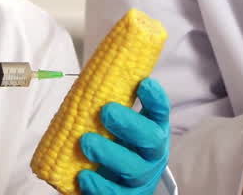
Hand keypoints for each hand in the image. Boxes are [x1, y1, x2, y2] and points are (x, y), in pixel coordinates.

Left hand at [77, 78, 170, 194]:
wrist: (105, 179)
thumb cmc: (110, 141)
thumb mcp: (113, 119)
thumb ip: (109, 97)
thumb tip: (101, 60)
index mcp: (152, 129)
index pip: (159, 111)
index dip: (155, 99)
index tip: (144, 83)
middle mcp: (151, 154)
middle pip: (150, 140)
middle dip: (130, 125)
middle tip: (106, 111)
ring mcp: (140, 178)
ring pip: (133, 170)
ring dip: (110, 154)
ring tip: (85, 142)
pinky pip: (115, 194)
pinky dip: (99, 186)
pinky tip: (83, 176)